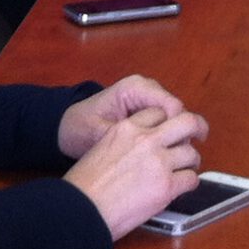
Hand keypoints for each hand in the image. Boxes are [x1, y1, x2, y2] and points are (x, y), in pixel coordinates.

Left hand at [58, 75, 195, 158]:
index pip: (171, 106)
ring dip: (174, 137)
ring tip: (168, 160)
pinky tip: (162, 154)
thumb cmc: (80, 128)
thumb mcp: (97, 134)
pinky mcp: (149, 108)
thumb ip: (122, 138)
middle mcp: (147, 88)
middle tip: (176, 160)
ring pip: (175, 117)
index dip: (177, 131)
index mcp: (135, 89)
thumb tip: (146, 151)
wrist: (68, 126)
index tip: (174, 153)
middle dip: (180, 134)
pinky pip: (167, 122)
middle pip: (177, 111)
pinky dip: (167, 137)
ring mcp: (149, 97)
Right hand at [63, 106, 208, 239]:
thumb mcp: (100, 149)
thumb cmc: (83, 186)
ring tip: (186, 169)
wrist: (80, 210)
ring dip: (191, 162)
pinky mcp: (167, 186)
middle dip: (197, 127)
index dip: (166, 122)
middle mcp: (147, 140)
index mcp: (127, 129)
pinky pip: (191, 179)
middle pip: (187, 122)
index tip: (169, 130)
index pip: (158, 112)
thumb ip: (123, 143)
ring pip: (191, 153)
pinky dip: (189, 183)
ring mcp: (159, 163)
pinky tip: (182, 187)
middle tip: (200, 135)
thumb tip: (138, 150)